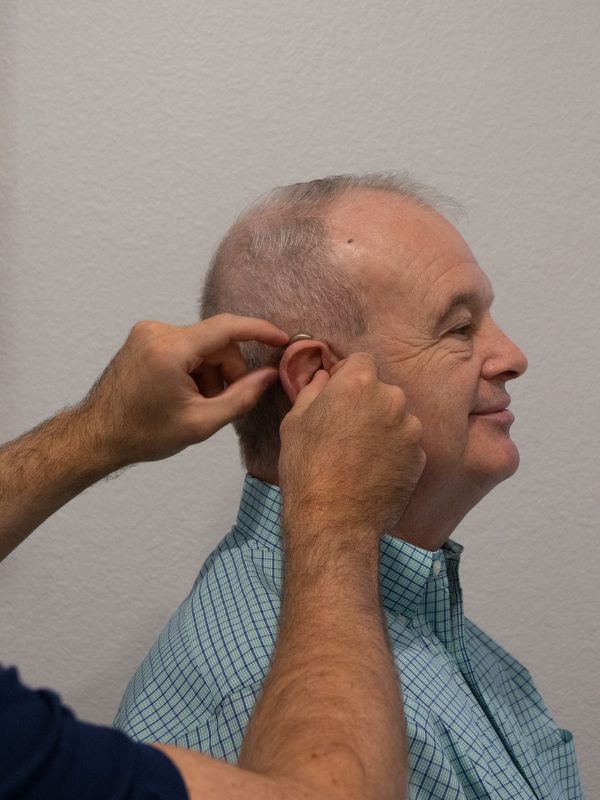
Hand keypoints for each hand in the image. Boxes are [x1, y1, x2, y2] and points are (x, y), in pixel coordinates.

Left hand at [80, 314, 288, 467]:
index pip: (227, 328)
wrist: (98, 436)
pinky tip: (184, 393)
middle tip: (223, 402)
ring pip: (202, 345)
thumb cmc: (144, 434)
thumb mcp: (201, 423)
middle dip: (228, 370)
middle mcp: (157, 332)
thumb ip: (241, 397)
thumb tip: (269, 375)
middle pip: (216, 342)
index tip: (282, 339)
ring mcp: (148, 332)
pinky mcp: (144, 337)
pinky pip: (185, 345)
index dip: (260, 331)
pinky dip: (194, 368)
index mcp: (170, 350)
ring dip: (210, 372)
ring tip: (197, 403)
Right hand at [278, 353, 425, 541]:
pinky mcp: (420, 456)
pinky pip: (406, 443)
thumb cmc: (307, 468)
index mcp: (358, 383)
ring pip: (396, 417)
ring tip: (359, 454)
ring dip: (383, 427)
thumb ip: (312, 392)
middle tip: (345, 429)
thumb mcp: (295, 422)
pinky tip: (372, 470)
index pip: (361, 361)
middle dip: (367, 403)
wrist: (334, 519)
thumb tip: (323, 379)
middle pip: (381, 389)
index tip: (337, 395)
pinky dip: (394, 451)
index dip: (347, 375)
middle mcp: (391, 399)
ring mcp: (410, 428)